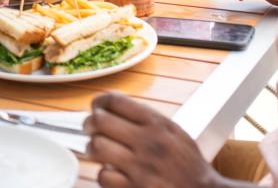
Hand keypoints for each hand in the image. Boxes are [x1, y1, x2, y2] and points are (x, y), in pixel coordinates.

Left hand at [85, 93, 221, 187]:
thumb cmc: (188, 164)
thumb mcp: (175, 132)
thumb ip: (147, 118)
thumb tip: (113, 105)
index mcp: (157, 124)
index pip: (116, 101)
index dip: (99, 101)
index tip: (96, 107)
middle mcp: (148, 142)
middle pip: (100, 121)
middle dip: (89, 123)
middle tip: (89, 128)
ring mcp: (140, 167)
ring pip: (96, 147)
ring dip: (92, 148)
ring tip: (97, 150)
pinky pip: (103, 176)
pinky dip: (104, 174)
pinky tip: (111, 173)